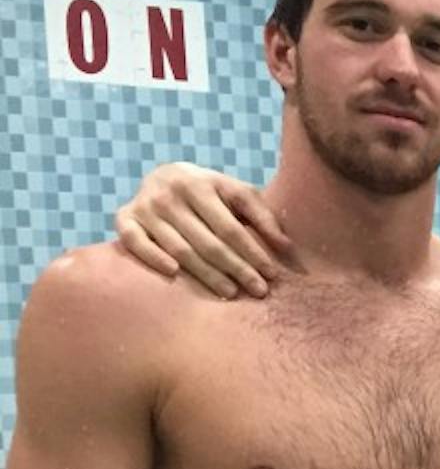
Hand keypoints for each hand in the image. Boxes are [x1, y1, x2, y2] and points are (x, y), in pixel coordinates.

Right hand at [113, 161, 290, 298]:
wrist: (163, 176)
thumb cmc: (210, 193)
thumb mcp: (237, 193)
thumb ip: (262, 215)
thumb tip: (285, 246)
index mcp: (199, 184)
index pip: (231, 228)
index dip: (252, 253)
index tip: (271, 275)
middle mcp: (169, 193)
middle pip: (208, 242)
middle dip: (236, 269)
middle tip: (258, 291)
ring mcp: (145, 206)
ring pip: (179, 248)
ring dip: (206, 274)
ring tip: (230, 292)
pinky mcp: (124, 218)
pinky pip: (135, 242)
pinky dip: (153, 257)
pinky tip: (174, 273)